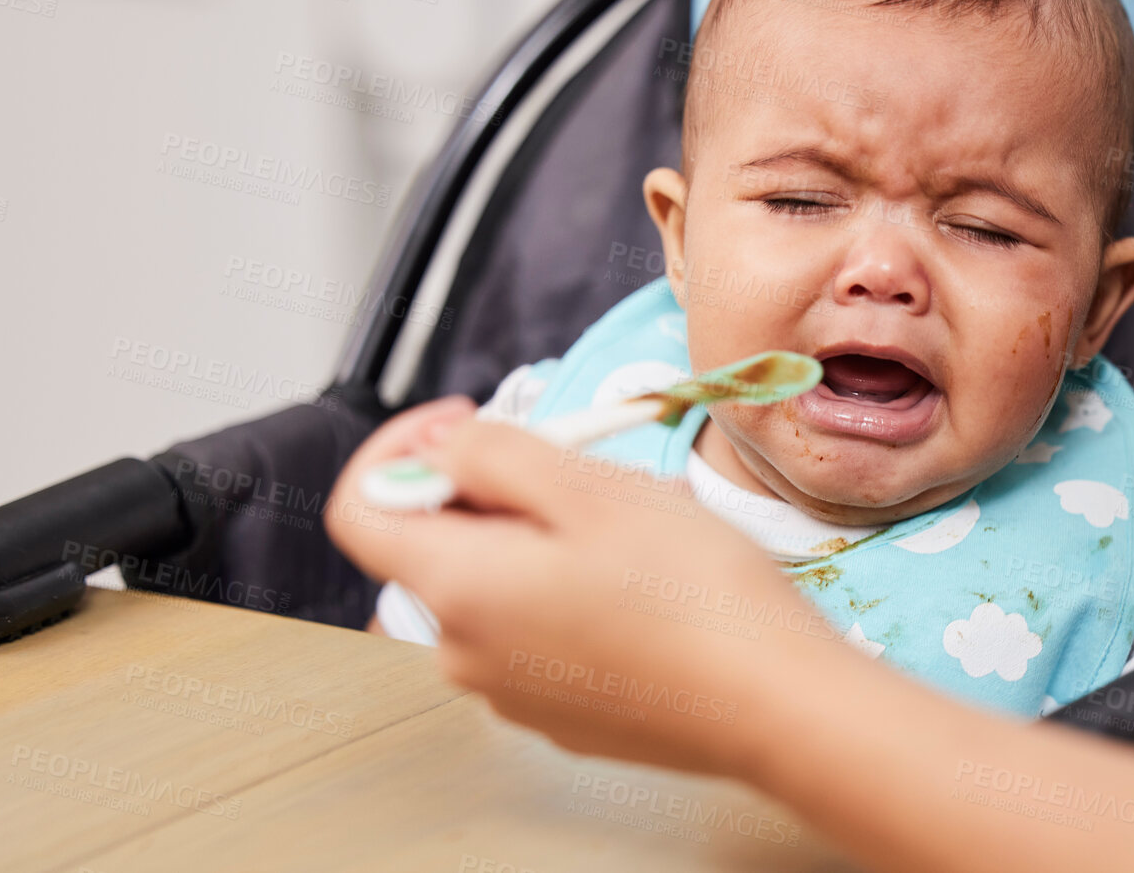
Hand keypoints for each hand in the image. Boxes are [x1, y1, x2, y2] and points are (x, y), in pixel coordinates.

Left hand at [334, 415, 851, 776]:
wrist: (773, 703)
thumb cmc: (693, 594)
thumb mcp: (589, 488)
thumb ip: (491, 455)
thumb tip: (437, 447)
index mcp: (458, 588)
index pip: (360, 508)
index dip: (401, 448)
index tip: (466, 422)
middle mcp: (463, 651)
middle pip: (435, 542)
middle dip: (494, 487)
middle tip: (583, 466)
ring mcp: (508, 689)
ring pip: (493, 580)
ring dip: (541, 534)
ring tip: (632, 526)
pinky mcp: (555, 711)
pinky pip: (533, 626)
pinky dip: (567, 585)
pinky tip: (644, 583)